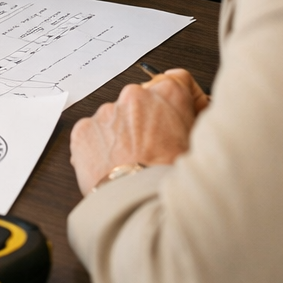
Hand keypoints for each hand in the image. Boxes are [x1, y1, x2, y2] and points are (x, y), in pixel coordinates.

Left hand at [70, 68, 208, 192]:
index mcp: (167, 95)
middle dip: (148, 120)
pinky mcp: (83, 129)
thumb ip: (192, 123)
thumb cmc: (171, 178)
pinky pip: (94, 134)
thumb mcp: (198, 146)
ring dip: (123, 135)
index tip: (180, 113)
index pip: (176, 80)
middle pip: (142, 102)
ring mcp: (106, 111)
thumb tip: (193, 118)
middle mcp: (134, 96)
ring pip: (116, 118)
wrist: (138, 202)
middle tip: (154, 148)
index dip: (181, 99)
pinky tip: (115, 167)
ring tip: (133, 163)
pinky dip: (101, 147)